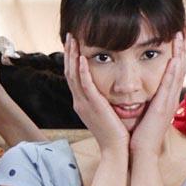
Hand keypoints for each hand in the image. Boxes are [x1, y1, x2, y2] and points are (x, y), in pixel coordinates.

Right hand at [63, 34, 129, 154]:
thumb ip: (103, 100)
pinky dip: (82, 71)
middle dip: (69, 52)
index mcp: (83, 103)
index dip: (71, 58)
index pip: (73, 76)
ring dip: (72, 56)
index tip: (74, 43)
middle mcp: (80, 102)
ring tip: (73, 39)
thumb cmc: (116, 134)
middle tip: (70, 35)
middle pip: (69, 72)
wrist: (117, 151)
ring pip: (74, 76)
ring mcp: (85, 105)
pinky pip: (85, 86)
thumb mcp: (106, 113)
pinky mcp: (94, 107)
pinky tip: (81, 58)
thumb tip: (107, 90)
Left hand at [129, 32, 185, 157]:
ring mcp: (169, 102)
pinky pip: (170, 85)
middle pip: (180, 67)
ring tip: (180, 35)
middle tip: (183, 29)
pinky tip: (175, 57)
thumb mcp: (144, 113)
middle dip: (182, 48)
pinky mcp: (163, 107)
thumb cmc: (139, 135)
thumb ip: (145, 100)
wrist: (140, 153)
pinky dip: (173, 70)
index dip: (176, 53)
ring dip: (180, 53)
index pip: (173, 71)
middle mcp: (170, 98)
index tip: (175, 37)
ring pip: (178, 72)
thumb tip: (139, 91)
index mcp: (165, 98)